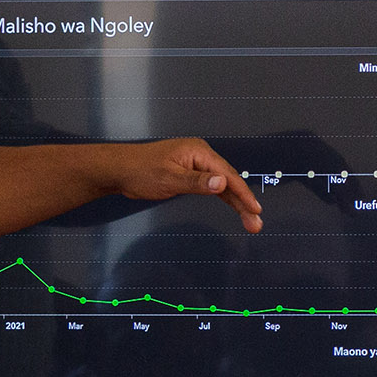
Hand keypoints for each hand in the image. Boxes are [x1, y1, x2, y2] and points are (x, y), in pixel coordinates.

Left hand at [112, 138, 263, 231]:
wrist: (121, 169)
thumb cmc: (141, 172)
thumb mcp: (169, 179)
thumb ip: (197, 182)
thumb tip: (222, 183)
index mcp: (199, 152)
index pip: (227, 175)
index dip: (243, 193)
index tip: (255, 210)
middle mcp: (201, 156)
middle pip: (229, 180)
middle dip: (243, 202)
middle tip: (256, 224)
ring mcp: (196, 164)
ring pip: (223, 185)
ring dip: (236, 202)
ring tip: (250, 222)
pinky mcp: (191, 173)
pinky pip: (212, 185)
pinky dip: (224, 197)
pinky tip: (234, 207)